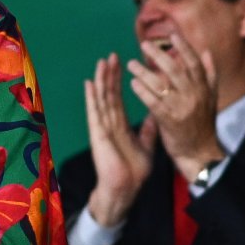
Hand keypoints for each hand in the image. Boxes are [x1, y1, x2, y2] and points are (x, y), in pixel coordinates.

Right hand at [83, 54, 155, 226]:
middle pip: (109, 94)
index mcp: (120, 124)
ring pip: (102, 99)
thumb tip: (154, 117)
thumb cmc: (134, 171)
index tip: (121, 63)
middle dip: (110, 74)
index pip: (118, 97)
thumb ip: (148, 130)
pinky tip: (90, 83)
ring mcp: (102, 127)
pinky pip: (95, 112)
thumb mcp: (146, 145)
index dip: (119, 80)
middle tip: (111, 55)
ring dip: (102, 80)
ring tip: (102, 62)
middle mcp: (109, 122)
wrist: (126, 188)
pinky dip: (92, 97)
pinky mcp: (98, 133)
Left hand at [126, 33, 222, 179]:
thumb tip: (207, 51)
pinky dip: (143, 92)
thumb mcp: (210, 97)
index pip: (194, 63)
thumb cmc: (202, 122)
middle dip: (159, 55)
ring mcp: (182, 108)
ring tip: (131, 64)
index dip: (184, 48)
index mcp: (204, 88)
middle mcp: (194, 96)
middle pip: (176, 70)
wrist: (199, 152)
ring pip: (163, 85)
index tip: (172, 35)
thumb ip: (208, 74)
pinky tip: (132, 83)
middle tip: (144, 45)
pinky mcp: (170, 121)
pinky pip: (154, 103)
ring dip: (145, 72)